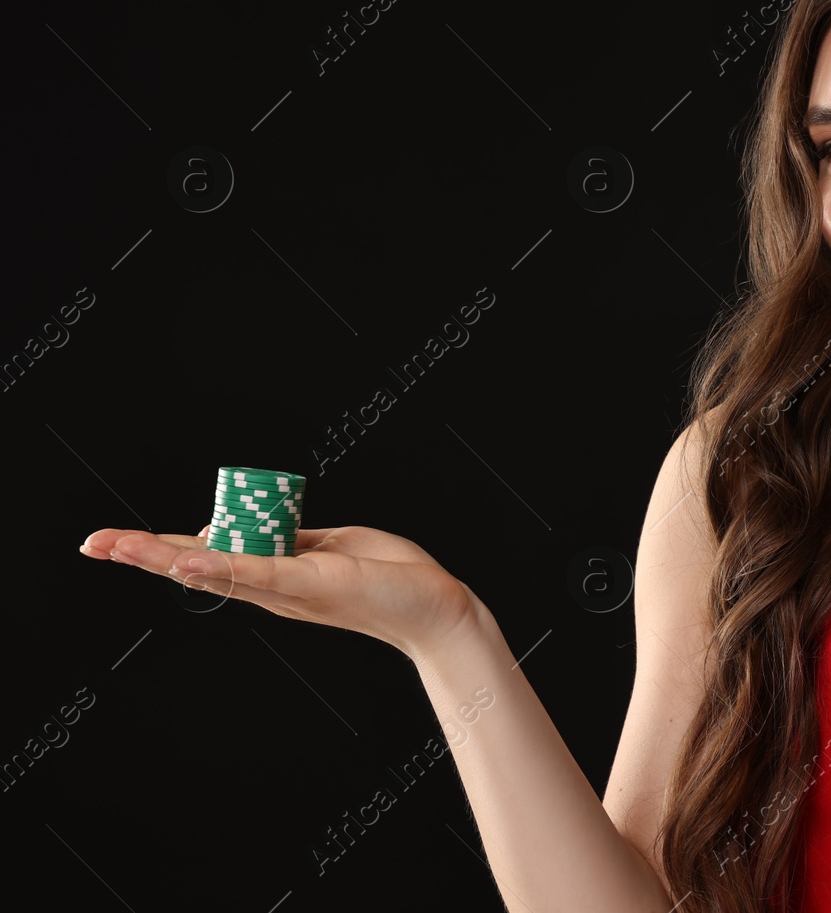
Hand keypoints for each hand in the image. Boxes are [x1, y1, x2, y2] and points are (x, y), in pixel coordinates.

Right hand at [81, 524, 478, 658]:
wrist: (435, 606)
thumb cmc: (390, 575)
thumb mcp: (331, 546)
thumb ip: (292, 539)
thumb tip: (260, 526)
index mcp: (274, 574)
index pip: (206, 557)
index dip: (160, 547)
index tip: (114, 540)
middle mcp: (272, 587)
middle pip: (195, 566)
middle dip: (142, 554)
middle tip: (93, 544)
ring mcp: (287, 588)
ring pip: (215, 569)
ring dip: (165, 557)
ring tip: (121, 547)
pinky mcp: (310, 583)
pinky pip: (258, 573)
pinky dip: (222, 565)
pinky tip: (186, 558)